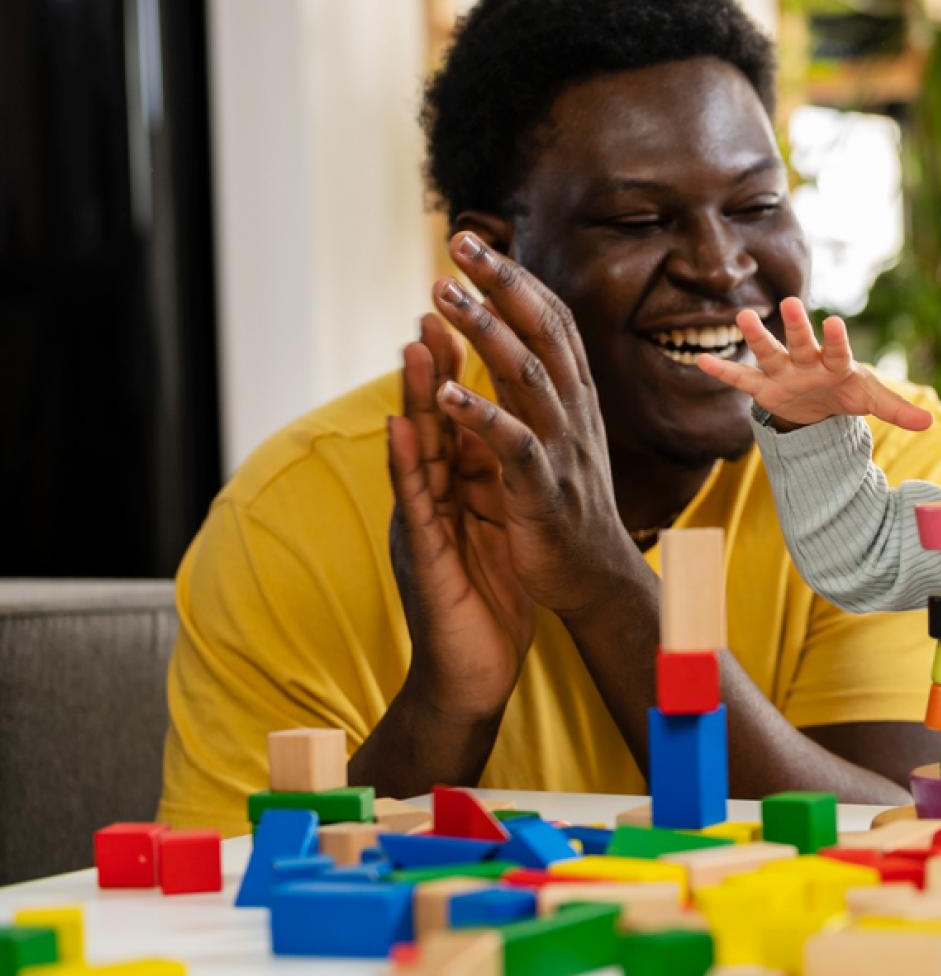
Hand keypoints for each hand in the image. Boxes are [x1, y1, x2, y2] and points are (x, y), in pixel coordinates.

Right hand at [386, 313, 534, 720]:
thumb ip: (492, 486)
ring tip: (411, 343)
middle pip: (433, 420)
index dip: (463, 370)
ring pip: (415, 452)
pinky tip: (401, 429)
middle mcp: (434, 500)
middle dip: (434, 363)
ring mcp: (424, 525)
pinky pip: (415, 507)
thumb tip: (503, 441)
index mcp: (458, 490)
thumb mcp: (496, 531)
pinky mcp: (424, 558)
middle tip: (435, 300)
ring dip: (411, 398)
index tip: (472, 314)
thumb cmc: (488, 604)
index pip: (459, 418)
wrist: (472, 675)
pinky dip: (407, 465)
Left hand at [427, 232, 652, 625]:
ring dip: (485, 331)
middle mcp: (575, 412)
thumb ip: (542, 385)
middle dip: (501, 283)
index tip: (475, 240)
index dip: (514, 278)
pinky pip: (513, 444)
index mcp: (575, 397)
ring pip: (528, 376)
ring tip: (443, 294)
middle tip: (459, 241)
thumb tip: (515, 332)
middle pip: (542, 332)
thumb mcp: (562, 433)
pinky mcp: (544, 490)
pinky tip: (445, 391)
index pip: (550, 320)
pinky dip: (481, 415)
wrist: (598, 577)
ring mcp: (563, 449)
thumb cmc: (569, 504)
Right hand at [695, 297, 934, 432]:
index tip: (833, 322)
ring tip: (742, 317)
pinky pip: (741, 378)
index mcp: (835, 364)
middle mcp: (807, 362)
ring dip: (757, 337)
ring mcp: (783, 372)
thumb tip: (932, 423)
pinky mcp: (764, 387)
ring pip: (769, 352)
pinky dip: (723, 371)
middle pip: (801, 343)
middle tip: (788, 303)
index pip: (838, 351)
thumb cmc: (845, 391)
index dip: (836, 339)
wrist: (818, 401)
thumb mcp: (871, 400)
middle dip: (796, 326)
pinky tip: (701, 361)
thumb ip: (897, 409)